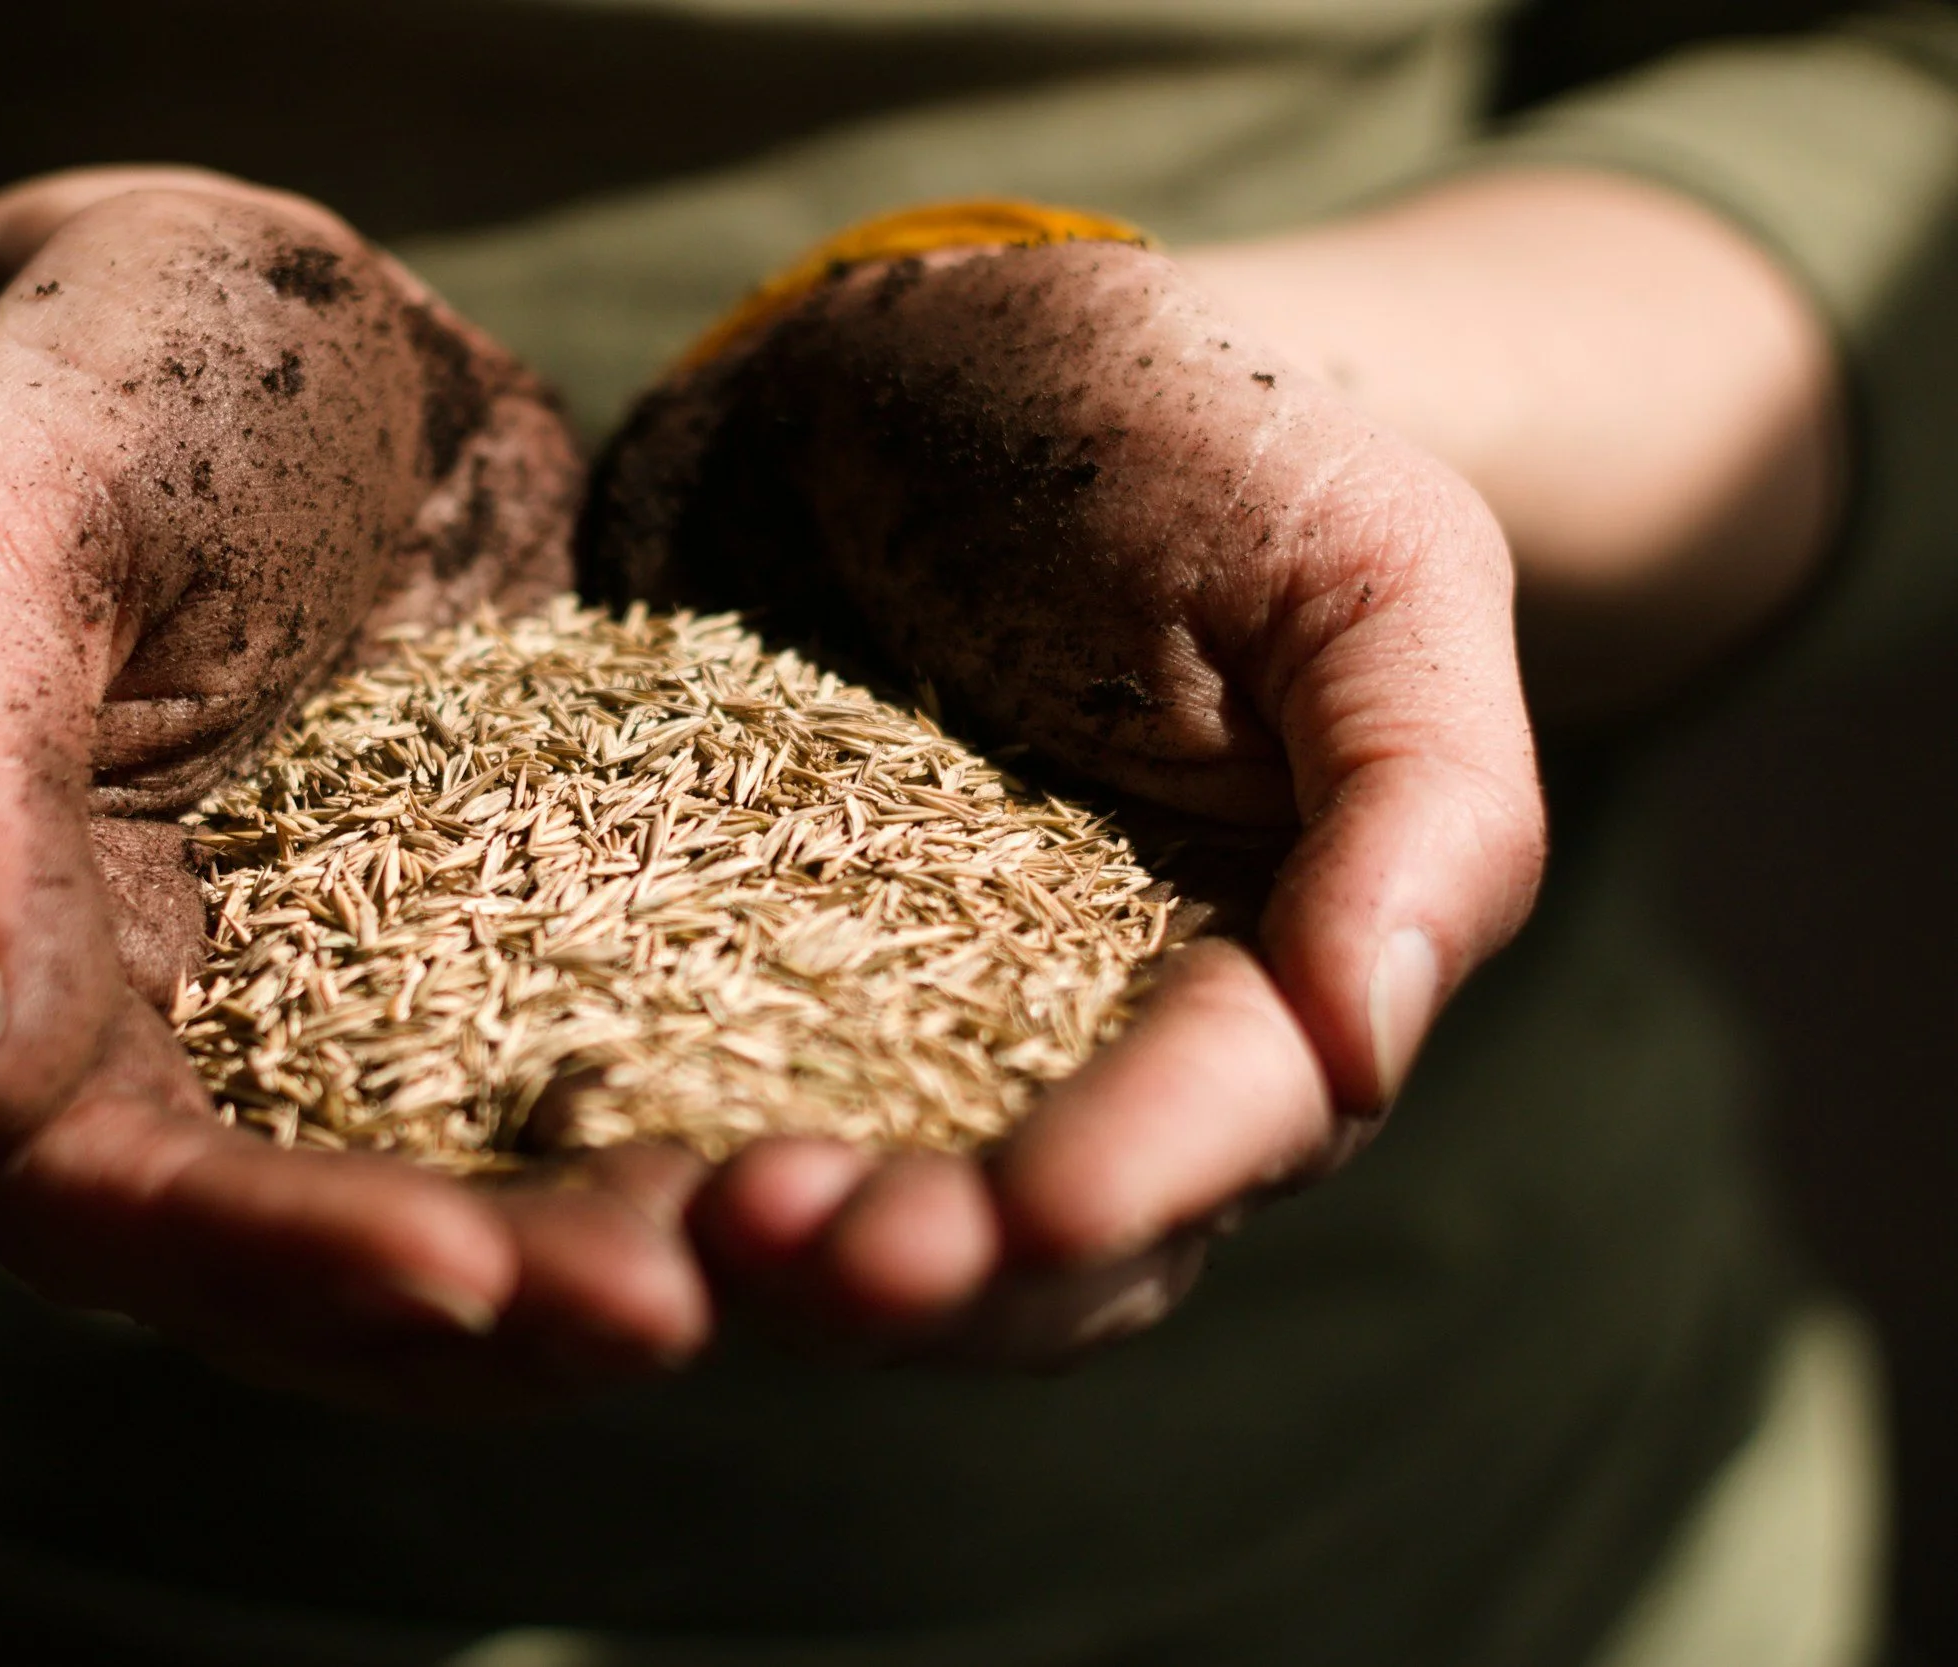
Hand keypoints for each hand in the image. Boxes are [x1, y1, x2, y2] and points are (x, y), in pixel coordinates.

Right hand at [0, 176, 710, 1408]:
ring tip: (789, 1238)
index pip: (116, 1206)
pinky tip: (839, 1113)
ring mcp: (361, 1014)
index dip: (276, 1261)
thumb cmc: (92, 390)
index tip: (464, 1271)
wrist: (267, 322)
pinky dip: (701, 1114)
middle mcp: (190, 1053)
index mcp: (17, 996)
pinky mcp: (506, 950)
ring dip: (616, 1249)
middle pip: (321, 1268)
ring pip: (479, 1202)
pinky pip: (600, 1067)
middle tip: (681, 1302)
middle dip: (494, 1312)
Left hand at [583, 238, 1545, 1362]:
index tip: (1030, 1211)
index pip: (1234, 1117)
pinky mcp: (751, 991)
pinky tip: (578, 1165)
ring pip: (885, 1222)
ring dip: (792, 1261)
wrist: (952, 372)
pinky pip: (716, 1112)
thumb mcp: (1367, 565)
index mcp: (1280, 969)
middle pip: (1050, 1242)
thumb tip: (1372, 1047)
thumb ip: (1426, 804)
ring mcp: (918, 1033)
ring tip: (691, 1225)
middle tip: (798, 1244)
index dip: (1138, 1176)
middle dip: (939, 1270)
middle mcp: (1108, 1048)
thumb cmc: (1202, 440)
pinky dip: (659, 1174)